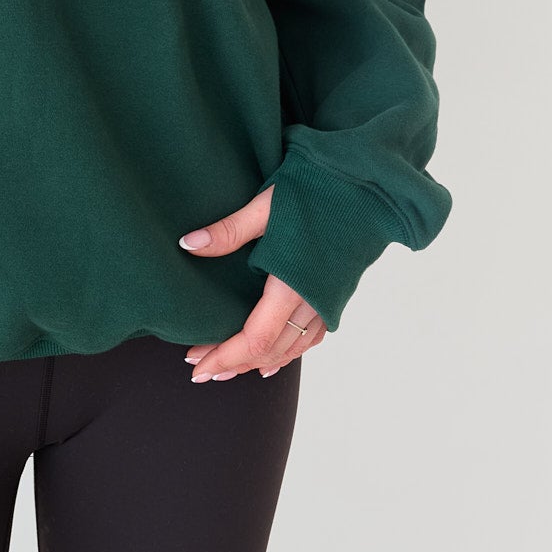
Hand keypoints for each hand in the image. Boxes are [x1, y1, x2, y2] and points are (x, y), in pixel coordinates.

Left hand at [178, 184, 326, 380]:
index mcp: (293, 284)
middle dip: (234, 363)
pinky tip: (272, 359)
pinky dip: (287, 353)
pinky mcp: (335, 295)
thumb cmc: (315, 190)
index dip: (225, 356)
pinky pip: (309, 338)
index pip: (256, 339)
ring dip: (258, 362)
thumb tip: (188, 244)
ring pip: (291, 348)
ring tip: (228, 368)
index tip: (196, 364)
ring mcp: (328, 302)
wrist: (364, 184)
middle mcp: (313, 301)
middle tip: (200, 367)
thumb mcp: (266, 206)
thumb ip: (229, 230)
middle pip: (271, 351)